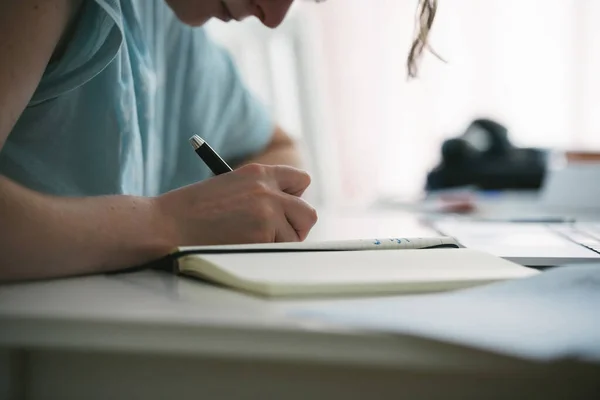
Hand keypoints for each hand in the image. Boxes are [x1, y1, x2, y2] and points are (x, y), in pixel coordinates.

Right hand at [154, 164, 317, 244]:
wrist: (167, 224)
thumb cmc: (192, 210)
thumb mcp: (230, 188)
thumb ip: (260, 194)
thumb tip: (287, 212)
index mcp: (258, 172)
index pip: (300, 181)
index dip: (295, 198)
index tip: (285, 210)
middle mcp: (267, 189)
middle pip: (308, 212)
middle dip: (297, 227)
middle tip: (278, 235)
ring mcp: (267, 212)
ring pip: (295, 236)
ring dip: (279, 243)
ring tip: (251, 243)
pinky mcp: (262, 235)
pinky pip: (280, 250)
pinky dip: (266, 254)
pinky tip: (242, 248)